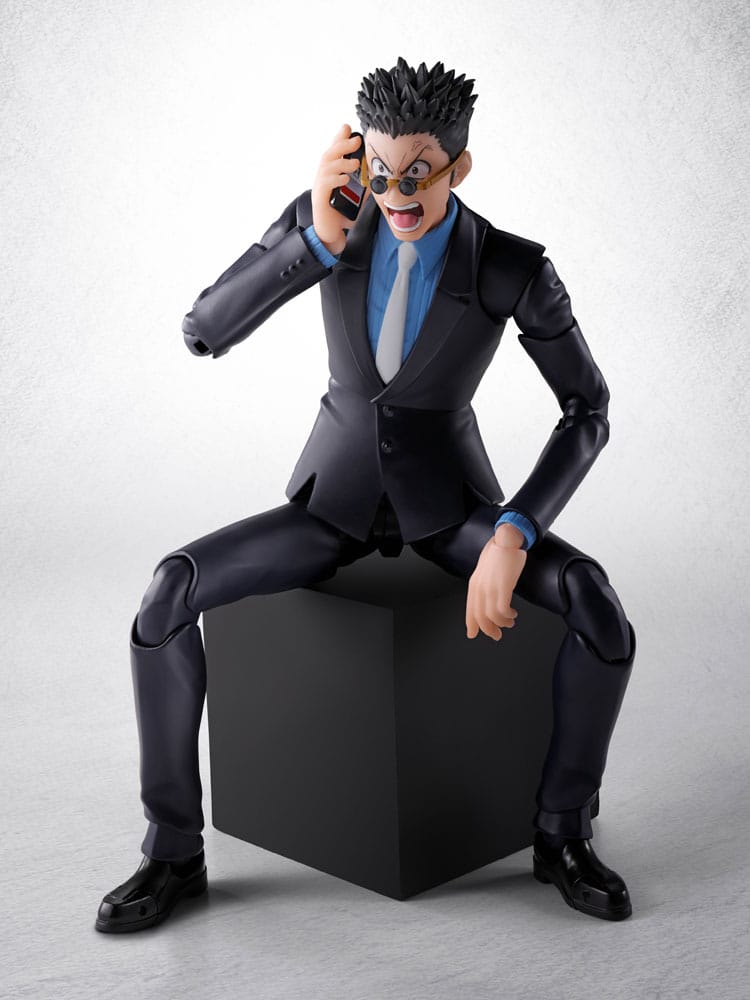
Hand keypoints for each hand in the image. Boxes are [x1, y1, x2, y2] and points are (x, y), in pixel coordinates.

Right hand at [311, 124, 364, 254]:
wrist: (330, 236)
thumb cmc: (341, 216)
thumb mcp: (357, 197)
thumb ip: (364, 186)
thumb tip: (378, 177)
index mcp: (330, 175)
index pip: (334, 152)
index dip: (339, 138)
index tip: (348, 127)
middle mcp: (322, 178)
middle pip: (328, 155)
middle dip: (342, 145)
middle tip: (355, 140)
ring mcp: (320, 188)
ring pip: (326, 167)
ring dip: (341, 162)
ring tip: (355, 162)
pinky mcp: (320, 200)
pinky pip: (325, 185)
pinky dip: (335, 179)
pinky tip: (345, 179)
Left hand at [465, 524, 526, 640]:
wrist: (508, 539)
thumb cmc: (500, 552)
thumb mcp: (486, 570)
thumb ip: (484, 583)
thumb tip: (488, 596)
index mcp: (475, 583)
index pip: (470, 608)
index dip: (471, 624)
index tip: (472, 634)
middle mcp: (480, 587)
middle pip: (480, 616)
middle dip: (488, 629)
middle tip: (496, 635)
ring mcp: (490, 587)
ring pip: (492, 616)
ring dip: (502, 623)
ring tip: (509, 622)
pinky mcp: (503, 587)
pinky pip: (502, 610)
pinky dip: (507, 616)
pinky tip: (512, 614)